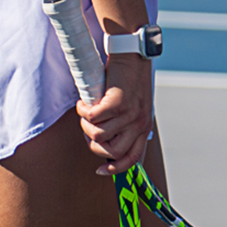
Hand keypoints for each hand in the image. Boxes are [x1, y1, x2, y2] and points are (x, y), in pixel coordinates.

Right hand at [77, 53, 154, 174]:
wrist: (132, 55)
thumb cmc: (128, 81)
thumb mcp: (133, 106)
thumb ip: (124, 125)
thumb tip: (106, 143)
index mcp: (144, 126)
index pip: (133, 158)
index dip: (116, 169)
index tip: (100, 171)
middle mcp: (139, 123)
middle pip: (111, 153)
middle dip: (93, 144)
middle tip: (89, 126)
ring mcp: (129, 114)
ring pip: (97, 136)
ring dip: (86, 124)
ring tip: (87, 110)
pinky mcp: (117, 103)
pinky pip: (92, 118)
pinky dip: (83, 110)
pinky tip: (84, 101)